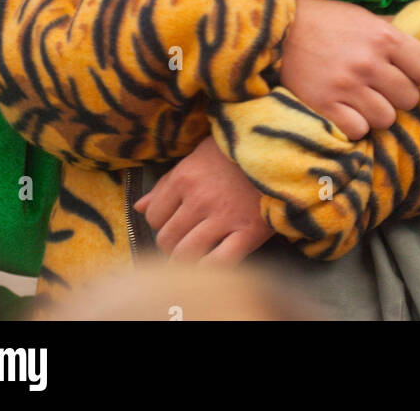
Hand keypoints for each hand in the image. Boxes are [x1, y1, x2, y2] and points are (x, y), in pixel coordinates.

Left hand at [132, 135, 271, 264]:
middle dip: (171, 244)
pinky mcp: (247, 232)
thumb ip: (167, 182)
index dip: (161, 222)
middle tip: (184, 239)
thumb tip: (139, 206)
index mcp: (185, 176)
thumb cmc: (236, 152)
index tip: (174, 221)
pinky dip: (208, 269)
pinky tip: (210, 262)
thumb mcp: (199, 155)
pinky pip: (218, 263)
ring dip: (185, 260)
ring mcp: (223, 217)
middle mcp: (199, 198)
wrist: (280, 149)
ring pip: (186, 254)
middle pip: (166, 239)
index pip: (153, 216)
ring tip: (194, 254)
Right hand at [278, 0, 419, 139]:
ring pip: (386, 119)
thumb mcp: (362, 16)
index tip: (405, 73)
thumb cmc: (325, 20)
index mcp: (384, 36)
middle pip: (409, 99)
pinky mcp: (324, 105)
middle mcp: (369, 62)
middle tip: (380, 88)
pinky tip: (345, 110)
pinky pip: (358, 131)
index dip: (418, 74)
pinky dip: (354, 124)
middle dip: (397, 95)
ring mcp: (346, 86)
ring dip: (376, 112)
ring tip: (362, 100)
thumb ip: (391, 32)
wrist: (277, 26)